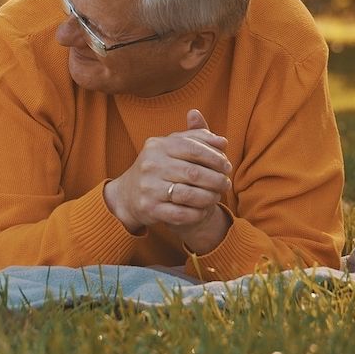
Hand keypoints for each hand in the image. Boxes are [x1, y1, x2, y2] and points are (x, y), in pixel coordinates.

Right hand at [105, 109, 232, 241]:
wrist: (127, 195)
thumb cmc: (158, 168)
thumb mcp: (171, 147)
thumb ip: (196, 139)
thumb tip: (222, 141)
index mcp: (158, 145)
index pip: (192, 147)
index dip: (214, 157)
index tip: (227, 165)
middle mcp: (151, 165)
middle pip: (193, 172)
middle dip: (216, 179)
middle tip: (226, 184)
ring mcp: (148, 188)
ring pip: (188, 195)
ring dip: (209, 197)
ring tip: (217, 196)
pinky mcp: (149, 208)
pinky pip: (181, 214)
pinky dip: (197, 213)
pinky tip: (204, 210)